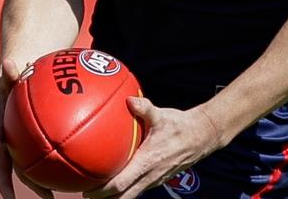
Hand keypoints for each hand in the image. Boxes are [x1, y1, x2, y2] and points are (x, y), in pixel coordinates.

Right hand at [0, 58, 53, 198]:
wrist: (20, 81)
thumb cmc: (17, 77)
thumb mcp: (13, 73)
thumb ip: (11, 72)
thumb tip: (8, 62)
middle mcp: (5, 140)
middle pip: (5, 165)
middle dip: (8, 184)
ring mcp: (18, 146)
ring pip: (25, 169)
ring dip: (36, 185)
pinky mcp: (31, 148)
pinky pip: (42, 161)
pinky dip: (54, 171)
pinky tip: (72, 180)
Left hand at [82, 97, 221, 198]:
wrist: (202, 136)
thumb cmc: (180, 125)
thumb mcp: (162, 115)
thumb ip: (144, 108)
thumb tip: (129, 99)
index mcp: (147, 162)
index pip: (121, 184)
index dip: (102, 190)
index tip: (87, 189)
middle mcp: (150, 176)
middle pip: (123, 198)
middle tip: (85, 194)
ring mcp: (154, 180)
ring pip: (131, 195)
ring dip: (114, 197)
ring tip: (96, 191)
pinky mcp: (158, 179)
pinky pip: (138, 188)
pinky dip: (125, 189)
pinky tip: (117, 179)